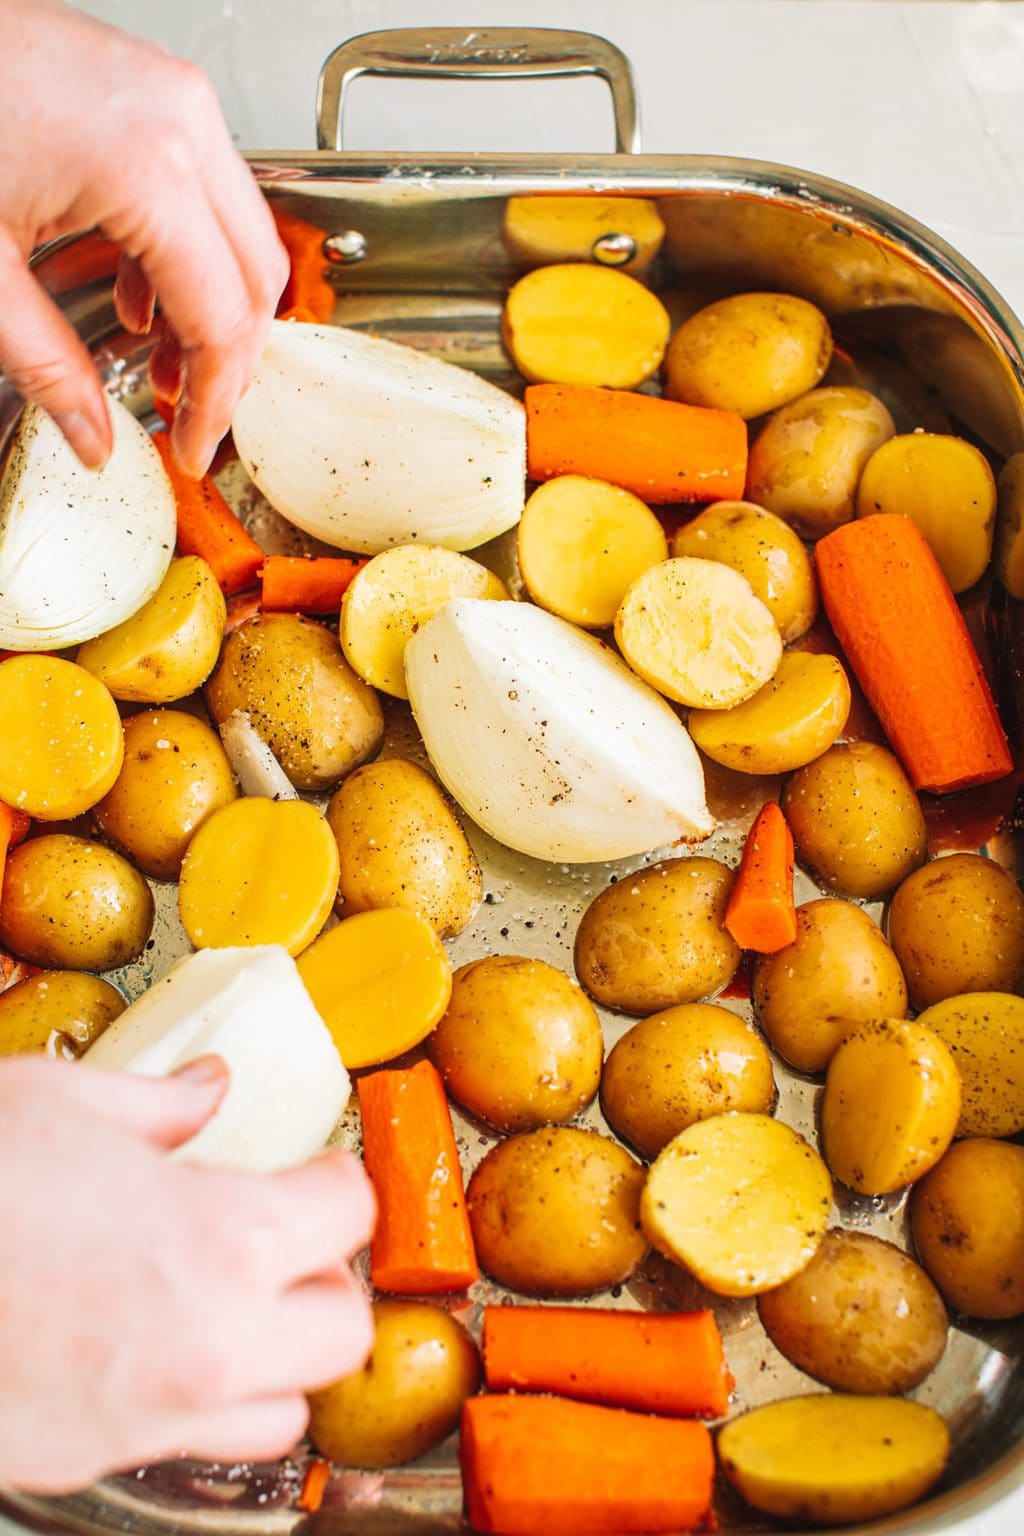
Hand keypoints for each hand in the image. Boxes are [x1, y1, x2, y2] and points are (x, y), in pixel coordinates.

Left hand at [0, 0, 287, 475]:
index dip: (215, 401)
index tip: (193, 447)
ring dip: (215, 311)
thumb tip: (91, 436)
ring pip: (243, 237)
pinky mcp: (158, 93)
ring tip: (161, 365)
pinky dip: (191, 258)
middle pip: (256, 278)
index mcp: (146, 166)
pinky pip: (209, 193)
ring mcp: (175, 99)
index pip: (222, 317)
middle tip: (189, 414)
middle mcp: (180, 122)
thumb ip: (45, 365)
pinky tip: (141, 298)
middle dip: (229, 363)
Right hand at [0, 1054, 373, 1493]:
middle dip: (324, 1277)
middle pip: (342, 1328)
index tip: (311, 1168)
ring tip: (226, 1301)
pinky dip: (196, 1402)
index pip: (347, 1212)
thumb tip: (206, 1089)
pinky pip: (187, 1445)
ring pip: (284, 1410)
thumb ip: (158, 1103)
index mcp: (223, 1238)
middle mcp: (208, 1343)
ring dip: (274, 1355)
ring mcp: (150, 1416)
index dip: (332, 1178)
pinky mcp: (88, 1459)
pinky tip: (147, 1345)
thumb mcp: (60, 1102)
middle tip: (280, 1236)